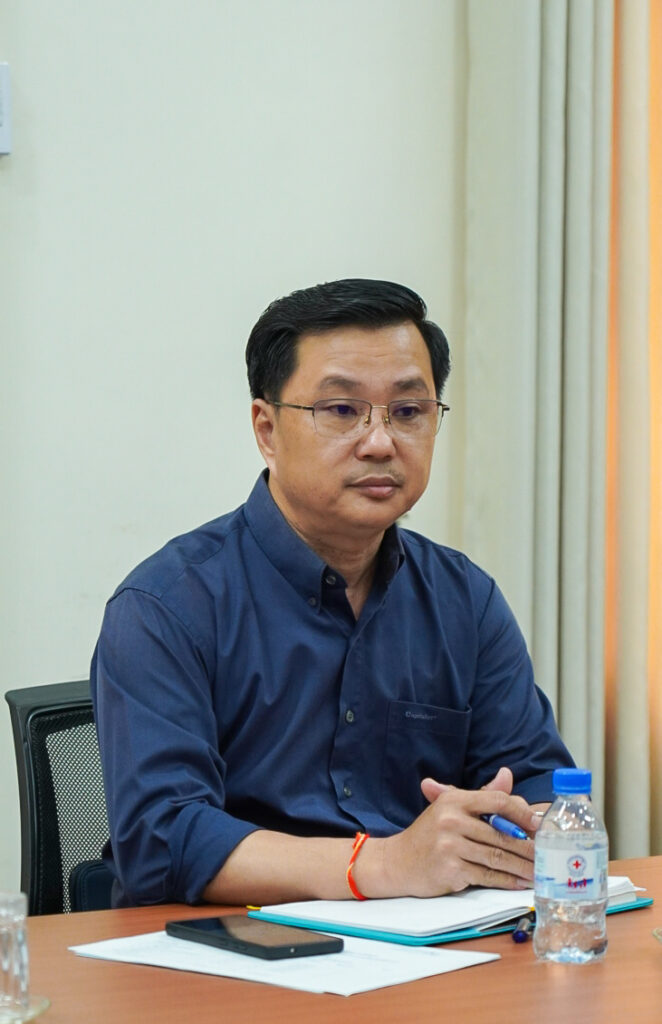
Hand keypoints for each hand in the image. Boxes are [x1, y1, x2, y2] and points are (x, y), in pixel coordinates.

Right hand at [380, 767, 540, 897]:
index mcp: (454, 801)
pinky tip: (518, 882)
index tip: (539, 825)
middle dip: (528, 847)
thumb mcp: (451, 807)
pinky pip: (487, 876)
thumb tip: (507, 775)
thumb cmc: (430, 834)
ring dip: (522, 867)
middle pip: (501, 834)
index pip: (497, 801)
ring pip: (497, 857)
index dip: (522, 812)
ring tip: (538, 872)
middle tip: (547, 854)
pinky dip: (506, 881)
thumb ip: (482, 794)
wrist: (398, 861)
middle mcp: (451, 820)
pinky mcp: (450, 870)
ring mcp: (450, 846)